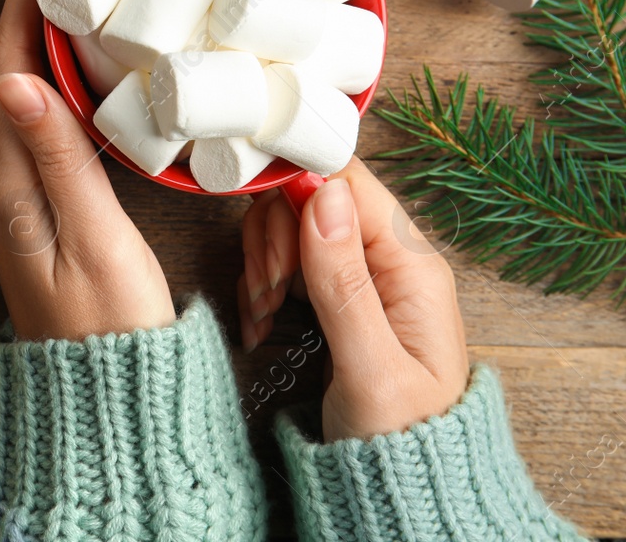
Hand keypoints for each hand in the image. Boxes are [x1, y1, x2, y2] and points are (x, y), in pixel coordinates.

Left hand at [0, 0, 174, 341]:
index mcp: (10, 177)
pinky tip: (91, 52)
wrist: (102, 398)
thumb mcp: (92, 241)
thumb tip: (18, 78)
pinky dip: (64, 64)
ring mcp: (20, 187)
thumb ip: (59, 160)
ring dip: (50, 20)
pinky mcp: (42, 200)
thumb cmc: (108, 330)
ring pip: (29, 79)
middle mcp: (4, 175)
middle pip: (13, 57)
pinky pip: (46, 109)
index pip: (10, 56)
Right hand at [240, 158, 469, 439]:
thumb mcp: (369, 365)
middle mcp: (389, 260)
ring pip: (290, 227)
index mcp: (411, 266)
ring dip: (262, 263)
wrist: (404, 490)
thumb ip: (344, 279)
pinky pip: (285, 260)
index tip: (270, 245)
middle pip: (311, 198)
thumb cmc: (400, 438)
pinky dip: (261, 284)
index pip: (347, 183)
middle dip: (273, 238)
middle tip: (269, 293)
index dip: (296, 197)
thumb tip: (323, 193)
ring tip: (264, 313)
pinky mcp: (336, 294)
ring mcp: (361, 276)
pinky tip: (261, 321)